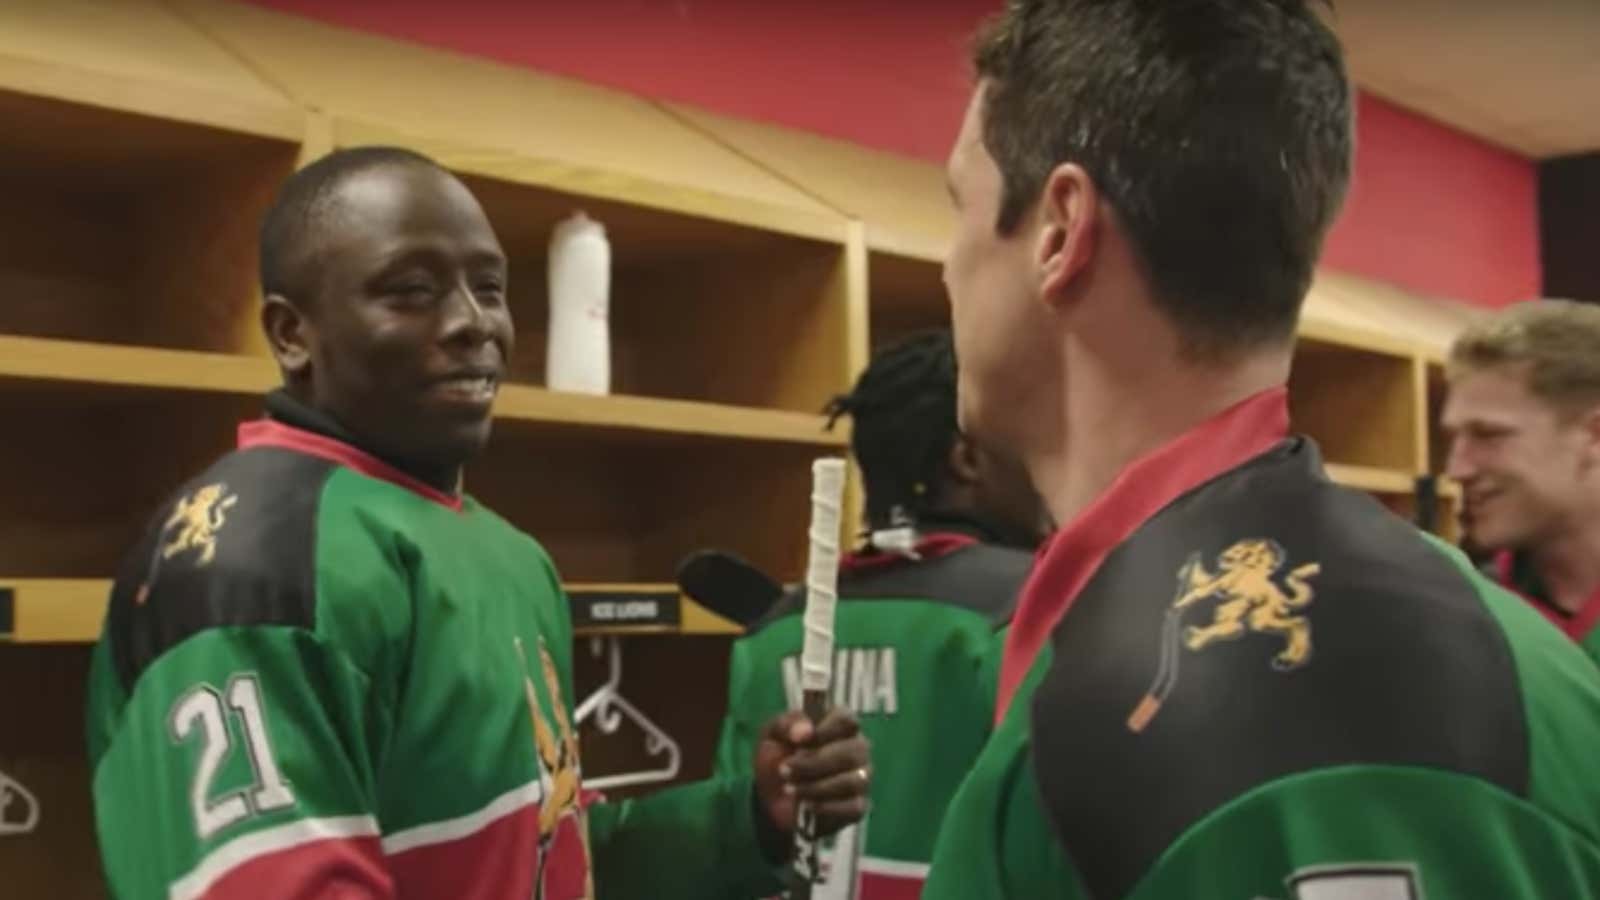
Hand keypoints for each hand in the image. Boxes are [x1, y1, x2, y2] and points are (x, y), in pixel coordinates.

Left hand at [753, 708, 870, 839]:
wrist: (772, 797)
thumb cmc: (777, 757)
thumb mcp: (772, 735)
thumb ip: (786, 725)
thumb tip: (806, 731)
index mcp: (839, 724)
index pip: (847, 720)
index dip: (824, 731)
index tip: (797, 743)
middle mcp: (857, 748)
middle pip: (852, 753)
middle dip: (814, 764)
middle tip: (784, 770)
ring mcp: (861, 777)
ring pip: (853, 781)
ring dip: (817, 787)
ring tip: (790, 790)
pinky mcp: (858, 805)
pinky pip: (854, 807)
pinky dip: (827, 808)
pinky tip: (806, 806)